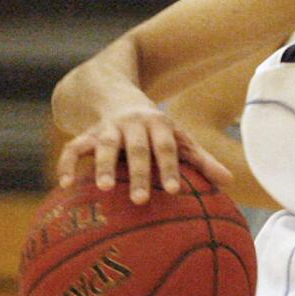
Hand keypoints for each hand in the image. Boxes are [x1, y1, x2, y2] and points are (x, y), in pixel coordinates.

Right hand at [56, 106, 232, 203]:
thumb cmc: (156, 130)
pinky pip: (73, 147)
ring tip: (105, 189)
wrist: (117, 95)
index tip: (175, 191)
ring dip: (104, 166)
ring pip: (105, 145)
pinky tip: (64, 185)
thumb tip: (230, 181)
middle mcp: (133, 124)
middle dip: (140, 174)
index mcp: (159, 125)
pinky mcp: (85, 133)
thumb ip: (201, 160)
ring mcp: (108, 128)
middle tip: (141, 201)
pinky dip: (68, 163)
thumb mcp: (179, 138)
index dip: (171, 168)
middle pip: (137, 149)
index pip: (167, 148)